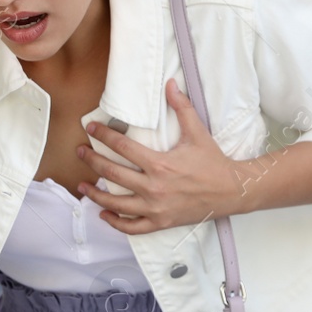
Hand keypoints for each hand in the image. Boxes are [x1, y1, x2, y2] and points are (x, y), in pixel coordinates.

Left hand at [75, 79, 246, 232]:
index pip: (123, 148)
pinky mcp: (160, 222)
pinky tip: (105, 214)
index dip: (104, 136)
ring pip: (116, 204)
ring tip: (83, 186)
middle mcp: (154, 188)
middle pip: (113, 173)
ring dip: (96, 195)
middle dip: (92, 161)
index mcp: (160, 164)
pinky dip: (116, 222)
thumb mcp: (197, 132)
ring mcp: (156, 208)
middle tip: (79, 153)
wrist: (231, 191)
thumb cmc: (213, 163)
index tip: (91, 129)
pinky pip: (132, 227)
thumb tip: (170, 84)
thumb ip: (182, 108)